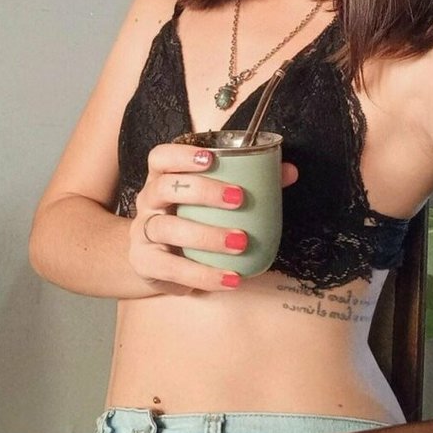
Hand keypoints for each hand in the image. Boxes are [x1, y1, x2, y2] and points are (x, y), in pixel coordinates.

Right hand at [128, 145, 298, 295]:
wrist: (153, 262)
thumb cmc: (189, 221)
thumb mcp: (210, 201)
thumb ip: (250, 182)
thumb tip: (289, 171)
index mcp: (162, 178)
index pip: (160, 157)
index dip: (182, 155)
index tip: (211, 159)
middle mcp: (148, 201)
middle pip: (165, 187)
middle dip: (202, 191)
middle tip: (239, 199)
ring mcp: (143, 232)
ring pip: (167, 227)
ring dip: (206, 235)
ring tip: (240, 241)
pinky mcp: (145, 263)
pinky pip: (171, 268)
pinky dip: (203, 274)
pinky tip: (231, 278)